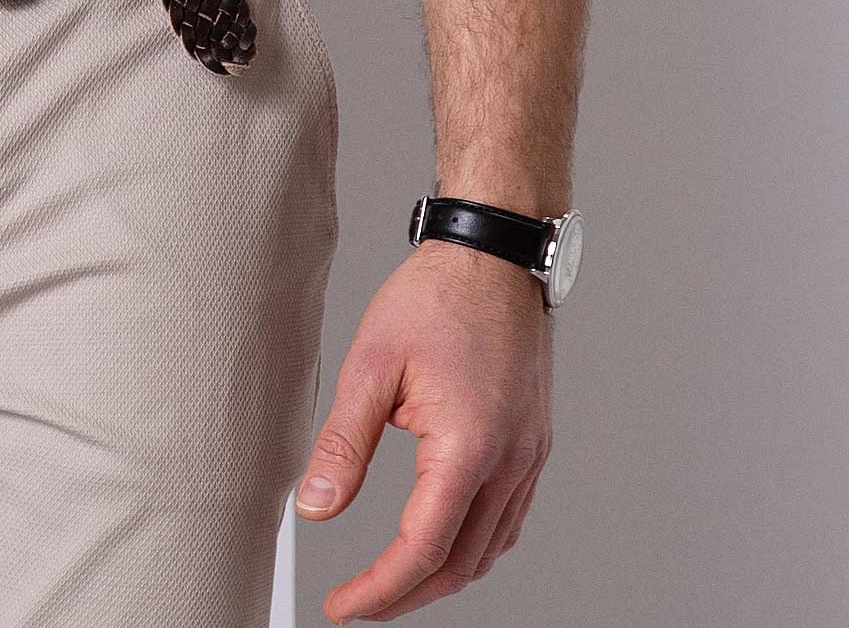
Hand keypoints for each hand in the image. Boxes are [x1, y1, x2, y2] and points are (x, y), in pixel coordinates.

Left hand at [295, 236, 551, 619]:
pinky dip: (474, 545)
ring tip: (394, 581)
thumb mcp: (371, 362)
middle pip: (462, 564)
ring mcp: (529, 456)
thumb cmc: (437, 296)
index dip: (380, 590)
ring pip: (490, 549)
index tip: (344, 608)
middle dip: (408, 594)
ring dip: (443, 576)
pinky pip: (508, 520)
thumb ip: (343, 442)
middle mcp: (510, 461)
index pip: (423, 549)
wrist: (493, 255)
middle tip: (361, 603)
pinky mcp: (534, 444)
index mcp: (469, 445)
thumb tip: (315, 504)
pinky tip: (445, 539)